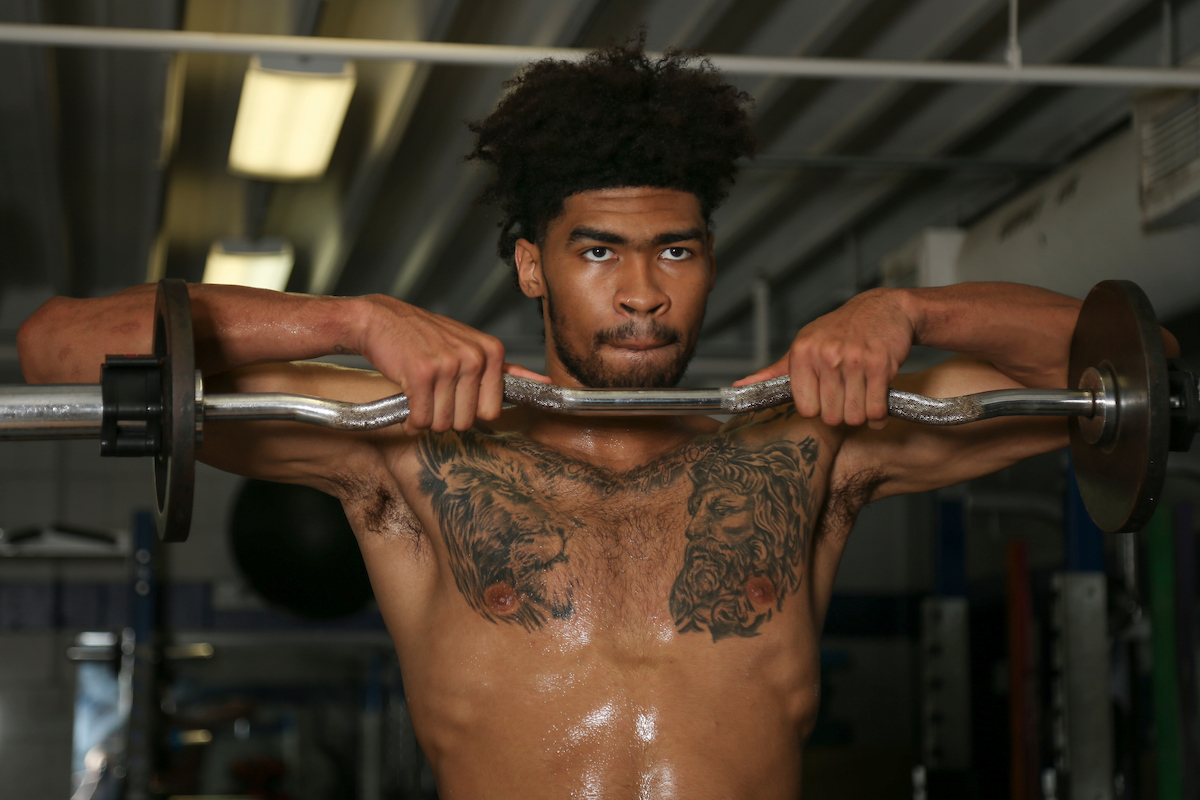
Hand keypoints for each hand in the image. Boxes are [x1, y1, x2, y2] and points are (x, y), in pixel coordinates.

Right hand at [357, 296, 547, 432]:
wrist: (380, 320)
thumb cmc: (426, 336)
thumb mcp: (472, 344)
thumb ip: (507, 369)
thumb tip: (546, 383)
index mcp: (492, 351)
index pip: (492, 411)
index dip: (470, 410)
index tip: (456, 394)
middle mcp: (475, 357)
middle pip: (467, 421)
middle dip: (446, 415)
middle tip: (433, 392)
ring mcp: (449, 365)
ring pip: (443, 423)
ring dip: (427, 417)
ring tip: (420, 393)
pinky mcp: (421, 374)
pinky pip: (421, 419)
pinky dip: (411, 419)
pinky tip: (408, 399)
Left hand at [734, 289, 914, 428]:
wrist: (882, 308)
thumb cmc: (839, 329)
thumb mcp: (804, 343)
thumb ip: (775, 371)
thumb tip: (740, 386)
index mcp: (802, 353)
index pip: (806, 408)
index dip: (819, 408)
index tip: (825, 397)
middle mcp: (825, 356)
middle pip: (831, 416)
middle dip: (842, 413)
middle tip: (848, 397)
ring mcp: (854, 360)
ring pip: (855, 415)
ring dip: (862, 414)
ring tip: (863, 396)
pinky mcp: (880, 365)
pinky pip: (877, 409)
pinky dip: (879, 414)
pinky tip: (878, 399)